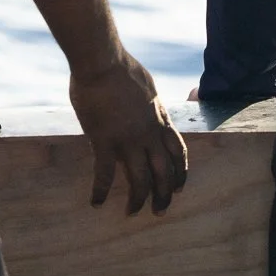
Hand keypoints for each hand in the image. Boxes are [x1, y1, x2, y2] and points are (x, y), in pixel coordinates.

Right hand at [69, 53, 189, 214]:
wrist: (103, 63)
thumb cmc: (123, 70)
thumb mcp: (149, 89)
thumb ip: (151, 106)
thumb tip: (150, 108)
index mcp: (160, 120)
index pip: (178, 152)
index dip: (180, 172)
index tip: (179, 188)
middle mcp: (149, 134)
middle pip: (164, 171)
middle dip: (164, 194)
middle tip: (160, 211)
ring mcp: (128, 139)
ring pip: (140, 179)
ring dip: (138, 200)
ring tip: (132, 213)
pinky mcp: (104, 140)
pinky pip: (104, 174)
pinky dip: (100, 191)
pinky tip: (95, 202)